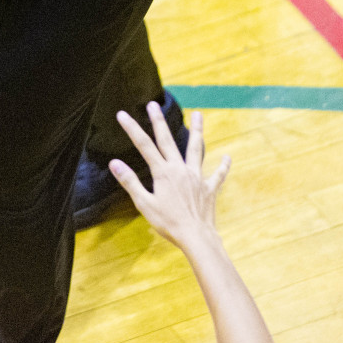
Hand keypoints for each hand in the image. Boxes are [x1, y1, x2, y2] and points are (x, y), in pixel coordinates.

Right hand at [109, 104, 230, 248]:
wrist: (197, 237)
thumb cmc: (168, 223)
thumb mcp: (144, 204)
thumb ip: (130, 182)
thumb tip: (115, 163)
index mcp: (163, 173)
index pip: (144, 146)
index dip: (132, 129)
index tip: (122, 115)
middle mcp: (180, 170)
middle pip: (168, 140)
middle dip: (158, 121)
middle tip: (153, 105)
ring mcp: (197, 177)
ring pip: (196, 149)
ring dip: (197, 131)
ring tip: (199, 114)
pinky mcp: (209, 188)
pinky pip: (217, 174)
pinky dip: (222, 166)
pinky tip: (227, 157)